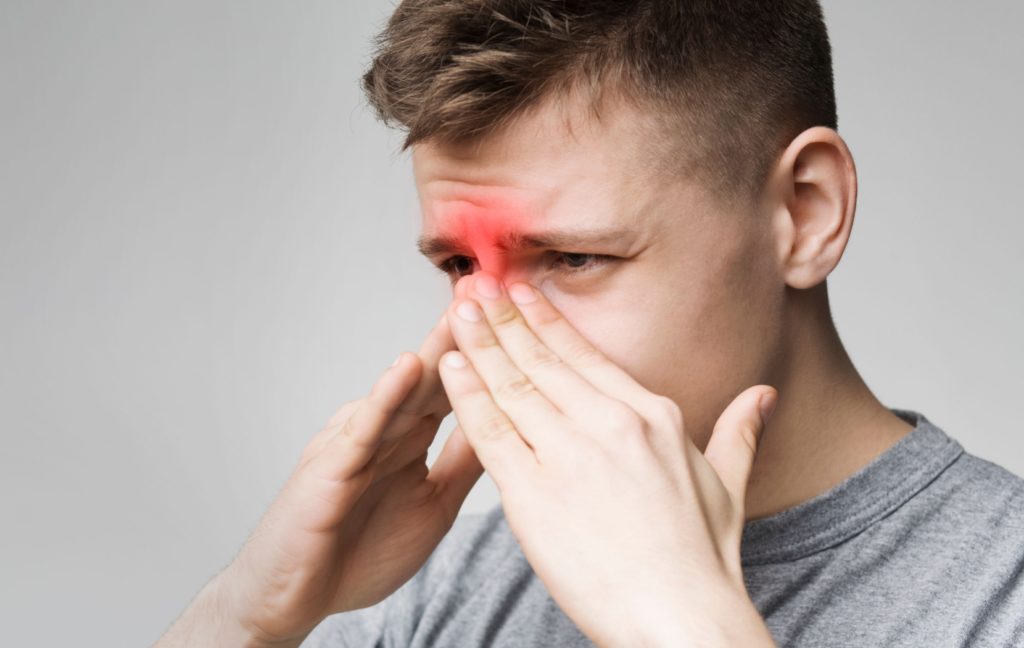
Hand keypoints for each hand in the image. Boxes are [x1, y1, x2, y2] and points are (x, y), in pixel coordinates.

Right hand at [210, 301, 484, 643]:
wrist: (293, 597)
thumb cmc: (358, 552)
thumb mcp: (434, 504)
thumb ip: (464, 462)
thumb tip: (508, 423)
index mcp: (409, 439)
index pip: (454, 386)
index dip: (486, 352)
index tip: (520, 315)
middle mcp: (383, 430)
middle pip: (431, 374)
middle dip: (462, 331)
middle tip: (494, 283)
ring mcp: (354, 442)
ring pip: (400, 391)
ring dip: (433, 348)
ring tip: (463, 306)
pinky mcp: (330, 466)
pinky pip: (362, 429)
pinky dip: (385, 398)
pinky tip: (407, 370)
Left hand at [437, 271, 777, 647]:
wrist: (681, 620)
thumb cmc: (702, 561)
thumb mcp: (729, 485)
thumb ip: (738, 431)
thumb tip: (762, 396)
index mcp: (652, 415)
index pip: (584, 355)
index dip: (547, 320)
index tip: (522, 293)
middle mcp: (609, 424)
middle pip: (542, 360)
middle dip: (503, 318)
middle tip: (474, 285)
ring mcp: (570, 456)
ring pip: (512, 386)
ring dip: (479, 344)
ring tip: (455, 311)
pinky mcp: (534, 495)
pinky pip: (491, 433)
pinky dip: (466, 397)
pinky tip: (450, 367)